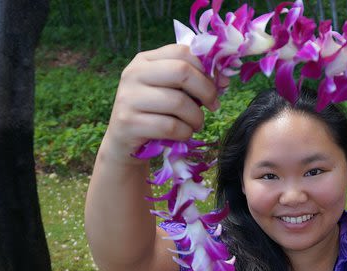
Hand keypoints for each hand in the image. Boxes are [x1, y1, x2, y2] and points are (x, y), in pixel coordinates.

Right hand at [102, 44, 225, 162]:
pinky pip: (170, 126)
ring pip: (178, 102)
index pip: (182, 52)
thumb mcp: (169, 91)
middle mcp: (133, 74)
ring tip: (196, 124)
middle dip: (206, 90)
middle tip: (213, 106)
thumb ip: (191, 81)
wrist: (124, 142)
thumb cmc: (154, 114)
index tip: (219, 86)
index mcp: (144, 60)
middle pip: (182, 72)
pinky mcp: (129, 122)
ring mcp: (128, 98)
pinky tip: (183, 134)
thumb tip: (223, 79)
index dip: (207, 68)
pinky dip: (184, 133)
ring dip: (196, 117)